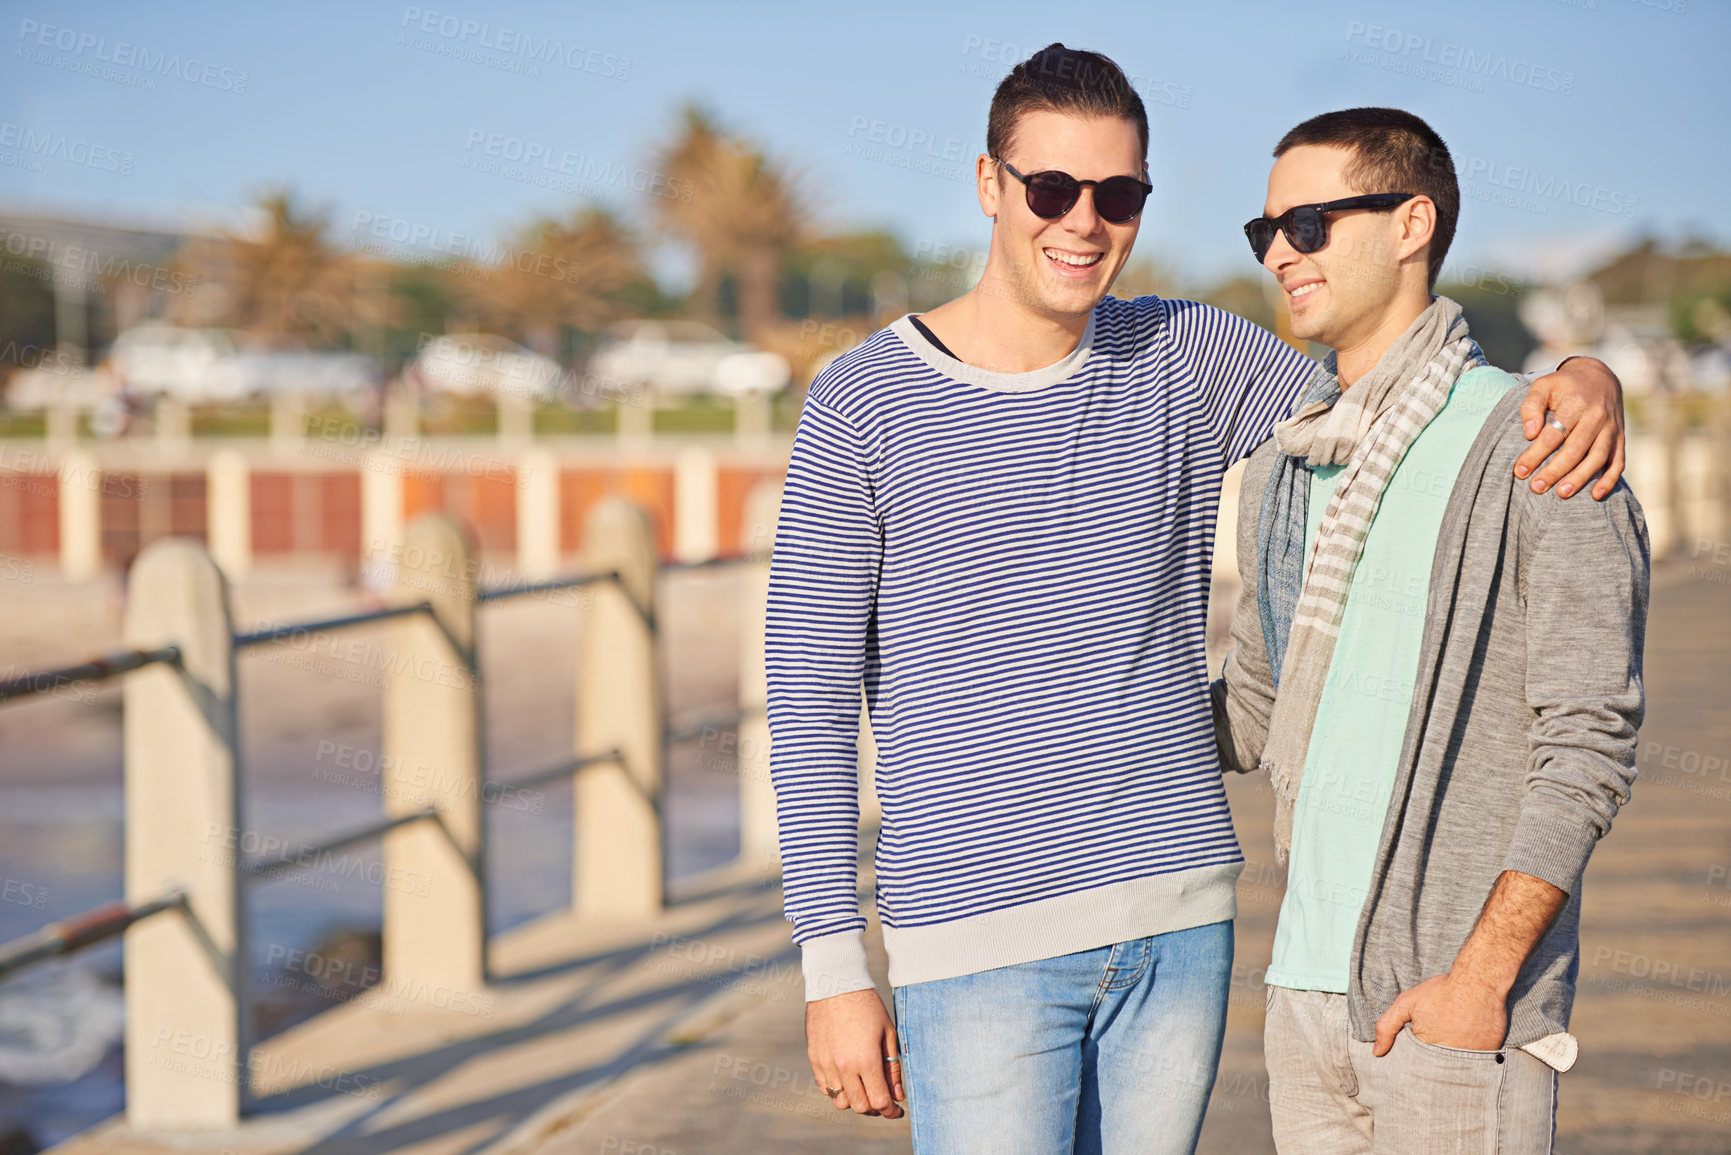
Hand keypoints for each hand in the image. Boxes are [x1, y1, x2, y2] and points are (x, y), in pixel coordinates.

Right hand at [806, 988, 904, 1118]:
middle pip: (860, 1106)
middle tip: (882, 1098)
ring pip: (840, 1101)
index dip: (890, 1110)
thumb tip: (897, 1095)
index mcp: (866, 1060)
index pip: (879, 1102)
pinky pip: (826, 1088)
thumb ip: (892, 1067)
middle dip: (874, 1107)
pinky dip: (838, 1089)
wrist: (836, 984)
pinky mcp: (814, 1058)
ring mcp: (826, 1064)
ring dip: (855, 1100)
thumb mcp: (888, 1033)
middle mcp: (844, 1066)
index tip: (896, 1110)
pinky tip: (848, 1077)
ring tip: (864, 1087)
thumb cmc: (868, 1006)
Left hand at [1372, 972, 1508, 1055]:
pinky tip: (1470, 1042)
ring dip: (1454, 1062)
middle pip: (1437, 1069)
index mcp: (1426, 1048)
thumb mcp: (1407, 1003)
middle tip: (1439, 1042)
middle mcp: (1448, 1056)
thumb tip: (1377, 1052)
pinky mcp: (1489, 1054)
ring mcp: (1470, 1057)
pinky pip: (1478, 1064)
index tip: (1419, 1050)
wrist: (1479, 982)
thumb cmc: (1441, 991)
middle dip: (1434, 1063)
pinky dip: (1473, 1057)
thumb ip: (1388, 1027)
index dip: (1416, 1060)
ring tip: (1454, 1041)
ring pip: (1457, 1068)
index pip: (1417, 1065)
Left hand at [1516, 356, 1624, 500]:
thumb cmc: (1564, 385)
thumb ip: (1531, 406)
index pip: (1554, 434)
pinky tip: (1596, 495)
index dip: (1536, 454)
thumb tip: (1530, 433)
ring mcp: (1611, 429)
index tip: (1520, 471)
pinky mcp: (1620, 438)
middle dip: (1555, 471)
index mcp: (1576, 404)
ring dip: (1580, 478)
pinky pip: (1618, 461)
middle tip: (1536, 488)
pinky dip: (1610, 479)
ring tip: (1562, 494)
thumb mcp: (1543, 385)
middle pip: (1575, 449)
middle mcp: (1597, 417)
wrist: (1599, 376)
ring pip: (1597, 457)